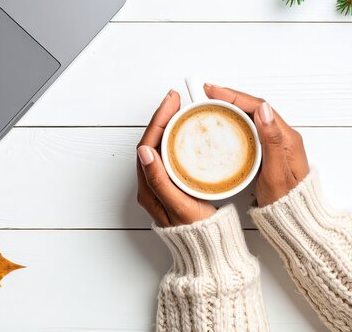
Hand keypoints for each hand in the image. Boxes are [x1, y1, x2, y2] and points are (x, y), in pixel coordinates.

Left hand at [136, 90, 215, 226]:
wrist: (207, 250)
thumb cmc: (196, 231)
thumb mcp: (178, 205)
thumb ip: (160, 180)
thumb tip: (144, 150)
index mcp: (148, 187)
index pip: (148, 144)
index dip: (159, 119)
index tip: (172, 101)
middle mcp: (149, 184)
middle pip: (152, 141)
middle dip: (163, 117)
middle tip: (177, 99)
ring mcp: (159, 184)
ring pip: (160, 147)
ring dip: (168, 126)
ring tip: (181, 110)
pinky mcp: (171, 185)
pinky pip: (168, 155)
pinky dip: (175, 139)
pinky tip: (186, 132)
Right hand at [204, 84, 309, 206]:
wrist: (297, 221)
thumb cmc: (288, 203)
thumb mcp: (276, 173)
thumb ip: (270, 141)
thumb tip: (263, 109)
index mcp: (286, 137)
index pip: (258, 106)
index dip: (233, 96)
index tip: (212, 92)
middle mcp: (283, 136)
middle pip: (254, 108)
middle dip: (229, 98)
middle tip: (205, 93)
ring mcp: (276, 143)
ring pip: (252, 117)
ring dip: (231, 107)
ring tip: (210, 104)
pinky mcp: (270, 151)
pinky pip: (251, 129)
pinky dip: (235, 122)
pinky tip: (223, 124)